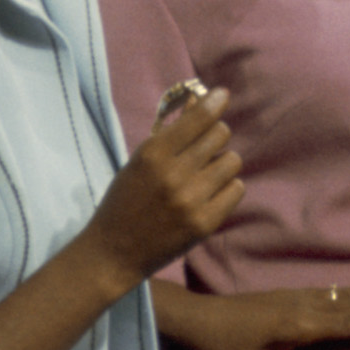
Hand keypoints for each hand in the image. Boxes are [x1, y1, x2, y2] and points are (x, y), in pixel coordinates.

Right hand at [88, 92, 243, 278]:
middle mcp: (174, 174)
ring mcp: (191, 200)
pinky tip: (209, 194)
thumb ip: (171, 133)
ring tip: (205, 175)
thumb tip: (200, 101)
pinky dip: (226, 188)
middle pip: (220, 134)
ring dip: (222, 164)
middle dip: (214, 136)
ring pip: (232, 160)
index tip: (222, 96)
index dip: (214, 102)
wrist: (113, 253)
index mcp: (153, 154)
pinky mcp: (205, 223)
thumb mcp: (140, 161)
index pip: (198, 118)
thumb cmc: (124, 201)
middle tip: (203, 149)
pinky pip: (236, 189)